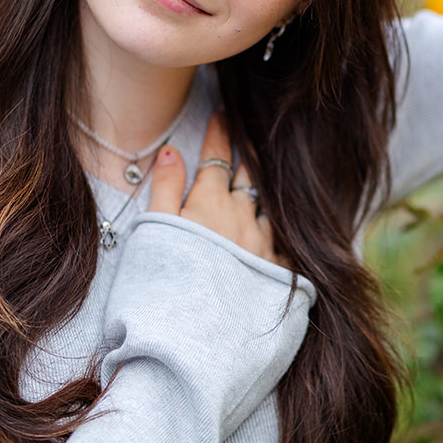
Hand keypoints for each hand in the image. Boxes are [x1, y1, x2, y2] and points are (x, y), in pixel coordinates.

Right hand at [148, 113, 281, 265]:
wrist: (199, 328)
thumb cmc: (170, 277)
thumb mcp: (157, 228)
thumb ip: (165, 187)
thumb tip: (171, 150)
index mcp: (212, 200)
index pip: (217, 156)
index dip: (219, 132)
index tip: (223, 114)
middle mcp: (243, 214)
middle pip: (250, 174)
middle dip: (249, 152)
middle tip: (251, 134)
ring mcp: (264, 241)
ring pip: (270, 204)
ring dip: (267, 189)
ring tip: (269, 178)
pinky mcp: (277, 268)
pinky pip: (284, 239)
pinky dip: (282, 227)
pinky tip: (285, 226)